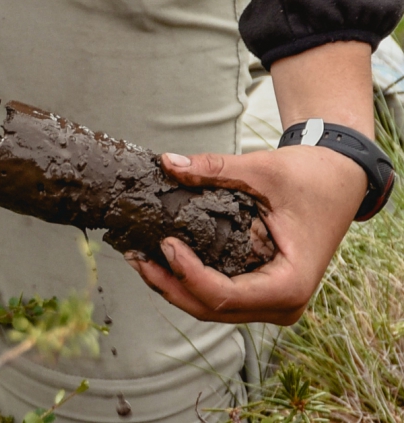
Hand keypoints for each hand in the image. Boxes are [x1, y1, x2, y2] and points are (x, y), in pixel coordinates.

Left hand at [125, 146, 366, 325]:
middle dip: (168, 285)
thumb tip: (167, 163)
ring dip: (173, 286)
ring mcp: (270, 303)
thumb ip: (215, 169)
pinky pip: (218, 297)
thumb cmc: (310, 177)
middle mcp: (282, 304)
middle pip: (211, 308)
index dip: (187, 274)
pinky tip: (162, 260)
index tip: (165, 242)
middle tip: (134, 256)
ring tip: (138, 259)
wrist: (338, 180)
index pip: (225, 296)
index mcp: (290, 283)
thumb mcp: (263, 170)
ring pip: (210, 309)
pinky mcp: (260, 293)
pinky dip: (188, 281)